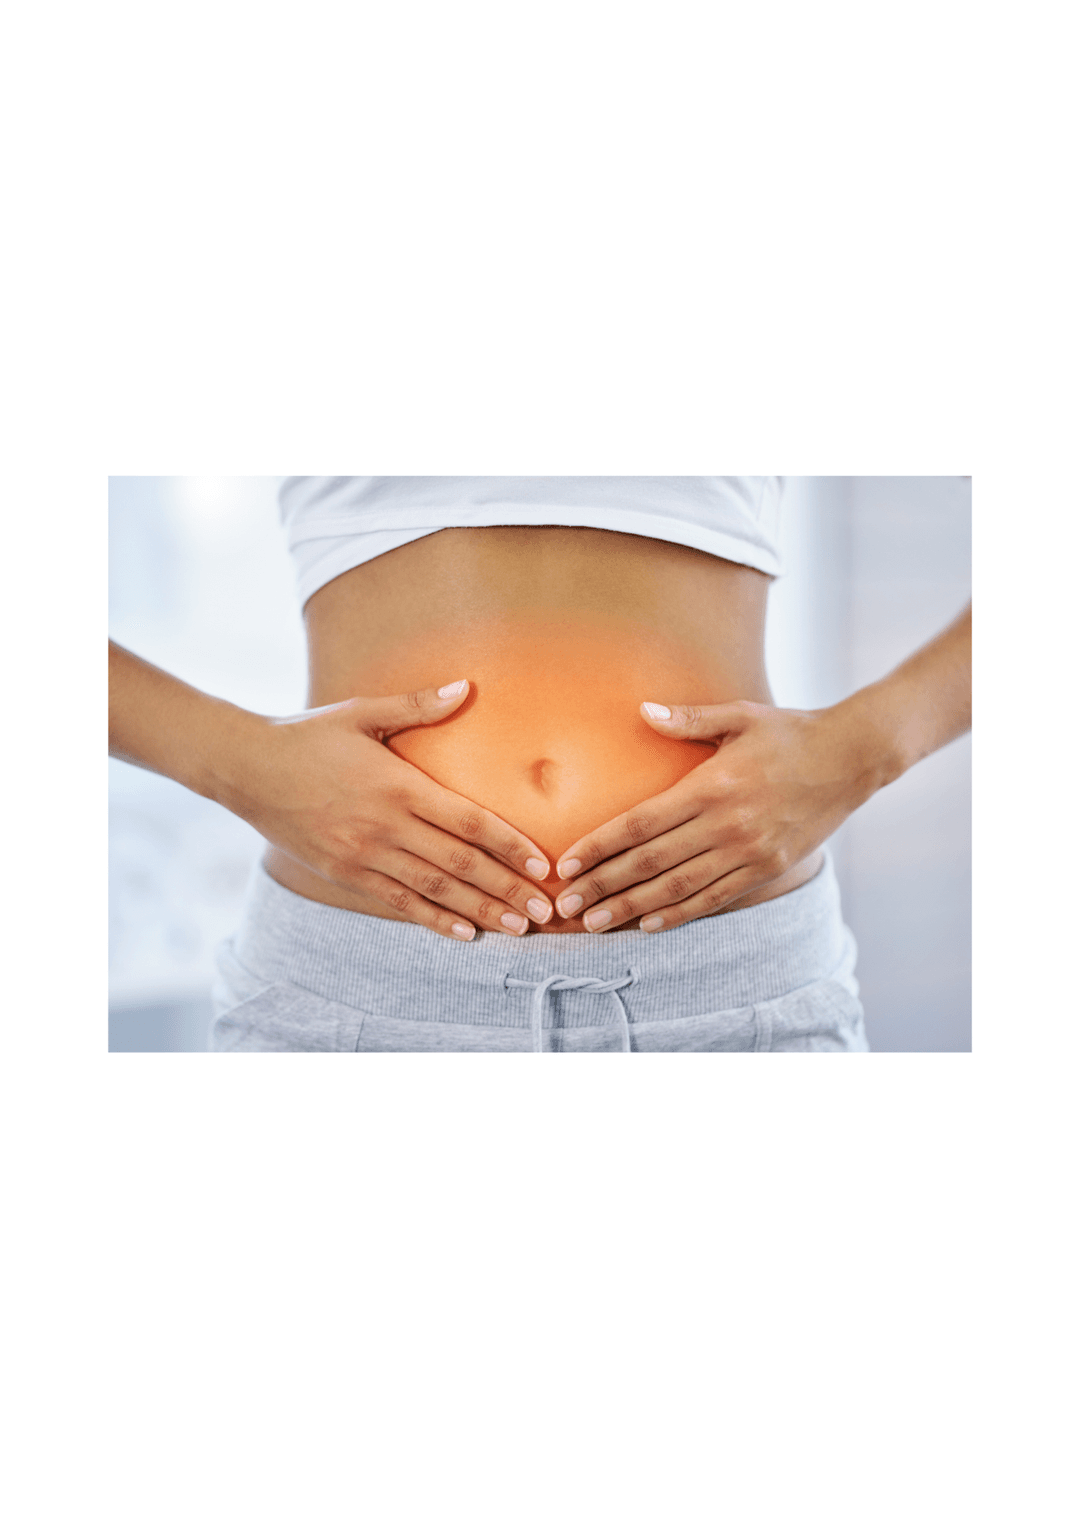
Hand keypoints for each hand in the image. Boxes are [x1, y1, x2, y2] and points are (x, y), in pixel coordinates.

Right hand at [222, 682, 554, 940]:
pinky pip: (397, 902)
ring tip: (516, 928)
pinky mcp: (345, 873)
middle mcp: (384, 826)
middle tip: (545, 912)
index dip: (509, 845)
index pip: (467, 821)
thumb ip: (418, 706)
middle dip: (507, 889)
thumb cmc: (308, 735)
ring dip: (479, 910)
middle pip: (459, 864)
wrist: (245, 768)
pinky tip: (464, 933)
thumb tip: (467, 687)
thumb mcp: (362, 713)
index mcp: (398, 785)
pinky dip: (433, 919)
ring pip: (433, 890)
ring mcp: (363, 855)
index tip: (543, 864)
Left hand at [551, 697, 883, 932]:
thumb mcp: (739, 715)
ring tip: (594, 924)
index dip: (600, 846)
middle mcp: (726, 825)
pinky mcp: (766, 869)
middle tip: (566, 906)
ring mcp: (747, 852)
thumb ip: (688, 719)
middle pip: (650, 863)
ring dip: (632, 909)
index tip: (567, 864)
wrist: (852, 759)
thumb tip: (643, 712)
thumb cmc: (788, 732)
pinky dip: (679, 914)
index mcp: (711, 786)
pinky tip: (648, 925)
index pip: (641, 824)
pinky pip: (715, 898)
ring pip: (678, 889)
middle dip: (603, 886)